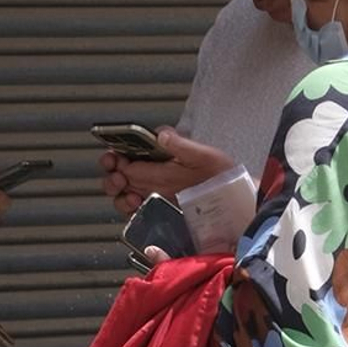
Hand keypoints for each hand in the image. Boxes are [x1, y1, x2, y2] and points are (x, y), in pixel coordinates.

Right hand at [99, 127, 237, 216]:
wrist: (236, 203)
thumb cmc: (223, 175)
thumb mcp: (206, 156)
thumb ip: (182, 146)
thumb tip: (161, 135)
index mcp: (160, 155)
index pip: (128, 151)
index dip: (115, 154)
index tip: (113, 158)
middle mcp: (152, 173)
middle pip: (119, 173)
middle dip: (112, 175)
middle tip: (119, 178)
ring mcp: (153, 192)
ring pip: (123, 192)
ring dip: (118, 194)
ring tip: (129, 195)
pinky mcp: (157, 211)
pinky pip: (135, 211)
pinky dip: (129, 210)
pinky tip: (136, 206)